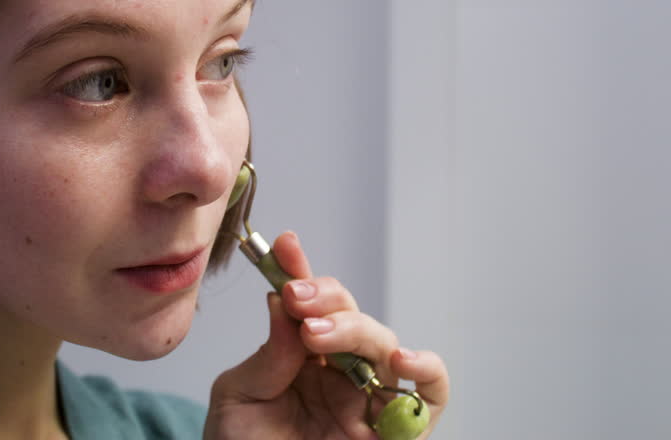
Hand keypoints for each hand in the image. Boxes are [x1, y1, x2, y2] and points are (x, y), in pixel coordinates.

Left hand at [205, 231, 449, 438]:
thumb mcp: (240, 398)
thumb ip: (268, 355)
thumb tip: (282, 301)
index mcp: (304, 356)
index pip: (312, 305)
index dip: (301, 272)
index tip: (285, 248)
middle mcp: (342, 372)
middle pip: (353, 317)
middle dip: (326, 302)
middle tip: (296, 302)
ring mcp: (370, 398)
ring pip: (386, 343)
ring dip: (357, 328)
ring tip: (320, 332)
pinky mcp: (395, 432)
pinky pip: (430, 398)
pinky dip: (427, 371)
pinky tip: (400, 359)